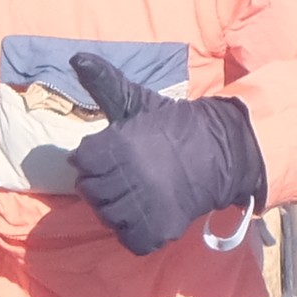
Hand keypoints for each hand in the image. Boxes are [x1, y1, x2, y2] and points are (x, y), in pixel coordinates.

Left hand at [67, 53, 265, 254]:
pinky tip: (144, 215)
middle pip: (90, 192)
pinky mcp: (158, 230)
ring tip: (133, 195)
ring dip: (115, 210)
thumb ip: (104, 83)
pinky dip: (134, 233)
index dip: (91, 159)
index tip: (108, 156)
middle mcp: (130, 176)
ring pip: (106, 217)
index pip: (81, 161)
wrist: (221, 153)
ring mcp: (144, 206)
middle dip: (101, 185)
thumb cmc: (171, 128)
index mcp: (120, 143)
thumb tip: (75, 56)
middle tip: (123, 177)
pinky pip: (129, 240)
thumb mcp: (137, 102)